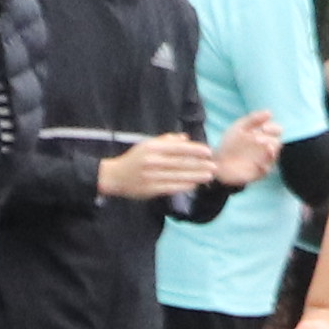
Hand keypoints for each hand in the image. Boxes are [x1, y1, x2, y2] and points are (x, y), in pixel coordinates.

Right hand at [97, 129, 221, 200]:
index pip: (178, 148)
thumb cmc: (134, 159)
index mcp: (152, 148)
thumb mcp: (147, 145)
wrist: (115, 177)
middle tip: (214, 166)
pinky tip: (195, 184)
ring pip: (178, 176)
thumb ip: (166, 140)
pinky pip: (171, 187)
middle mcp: (152, 162)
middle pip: (181, 163)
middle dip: (200, 165)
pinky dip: (184, 186)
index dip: (195, 150)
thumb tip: (185, 138)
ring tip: (209, 176)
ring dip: (196, 176)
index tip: (208, 152)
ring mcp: (151, 176)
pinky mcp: (150, 190)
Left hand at [212, 111, 281, 189]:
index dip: (274, 128)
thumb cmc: (230, 142)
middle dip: (270, 140)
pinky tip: (258, 163)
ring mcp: (263, 161)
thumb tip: (270, 113)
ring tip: (262, 147)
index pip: (277, 131)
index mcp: (264, 135)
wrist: (217, 160)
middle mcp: (266, 148)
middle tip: (257, 138)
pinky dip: (264, 167)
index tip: (263, 127)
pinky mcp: (257, 173)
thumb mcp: (239, 127)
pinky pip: (266, 170)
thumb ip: (253, 119)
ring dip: (270, 152)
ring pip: (273, 157)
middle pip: (277, 143)